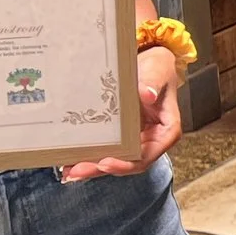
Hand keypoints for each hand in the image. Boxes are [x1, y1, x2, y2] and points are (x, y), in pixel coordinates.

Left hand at [60, 45, 183, 179]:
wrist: (149, 63)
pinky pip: (107, 150)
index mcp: (166, 131)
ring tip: (69, 171)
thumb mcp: (158, 71)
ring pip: (115, 160)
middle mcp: (151, 140)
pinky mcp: (122, 136)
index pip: (147, 155)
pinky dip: (90, 156)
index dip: (126, 163)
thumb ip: (152, 83)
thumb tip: (146, 95)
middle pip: (128, 162)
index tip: (106, 162)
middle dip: (101, 168)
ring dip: (92, 167)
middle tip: (77, 171)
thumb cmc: (158, 68)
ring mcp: (136, 139)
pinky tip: (71, 161)